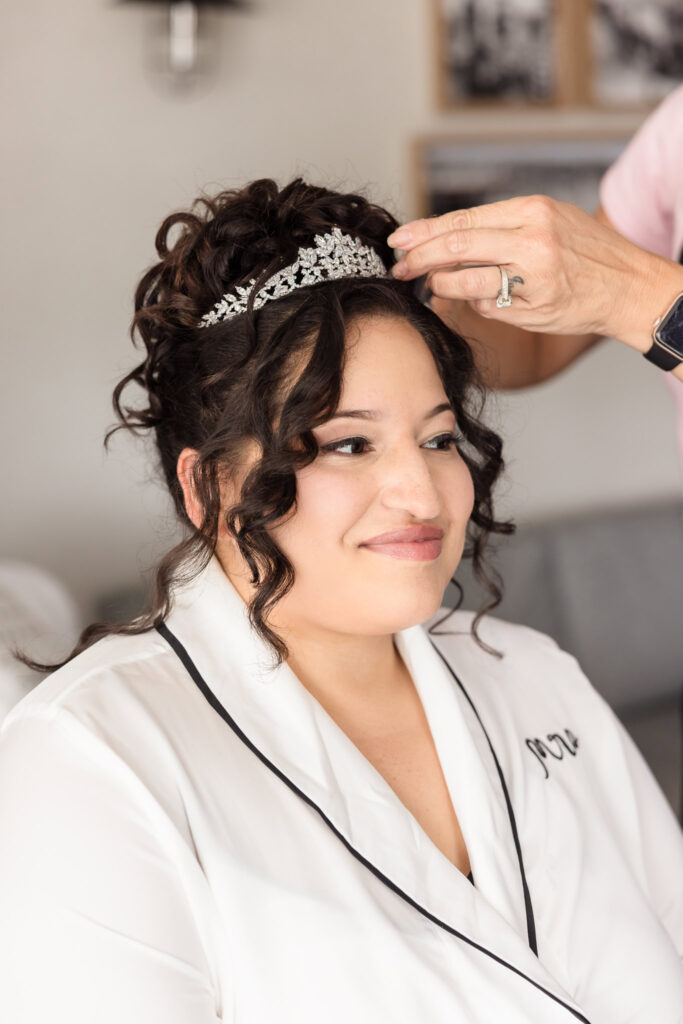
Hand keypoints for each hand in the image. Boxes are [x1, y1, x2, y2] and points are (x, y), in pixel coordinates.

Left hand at [387, 195, 678, 350]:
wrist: (627, 285)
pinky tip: (480, 299)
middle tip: (399, 267)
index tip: (399, 239)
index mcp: (530, 211)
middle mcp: (531, 239)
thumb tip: (443, 240)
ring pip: (466, 281)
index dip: (425, 231)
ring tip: (433, 284)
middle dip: (420, 258)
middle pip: (457, 246)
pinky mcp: (535, 308)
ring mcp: (533, 276)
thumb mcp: (547, 220)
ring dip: (442, 285)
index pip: (463, 219)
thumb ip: (499, 228)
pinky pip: (488, 307)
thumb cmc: (583, 252)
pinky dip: (477, 304)